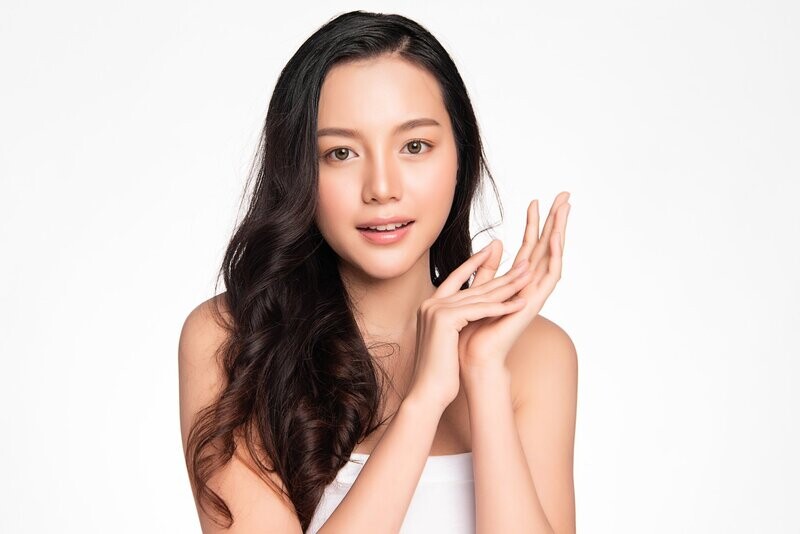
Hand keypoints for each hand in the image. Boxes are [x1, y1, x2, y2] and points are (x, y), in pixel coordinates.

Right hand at [405, 243, 536, 411]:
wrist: (427, 392)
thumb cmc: (440, 371)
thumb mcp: (448, 339)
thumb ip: (455, 321)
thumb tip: (466, 313)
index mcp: (429, 305)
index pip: (456, 277)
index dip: (476, 263)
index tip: (493, 251)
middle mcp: (430, 303)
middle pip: (473, 285)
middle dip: (501, 274)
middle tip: (523, 263)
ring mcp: (435, 309)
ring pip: (480, 296)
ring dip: (508, 286)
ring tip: (528, 277)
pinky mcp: (445, 319)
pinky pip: (480, 310)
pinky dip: (502, 307)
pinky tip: (521, 302)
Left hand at [457, 191, 570, 371]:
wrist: (472, 356)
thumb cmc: (471, 330)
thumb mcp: (477, 290)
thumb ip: (486, 269)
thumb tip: (494, 243)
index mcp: (516, 282)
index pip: (529, 247)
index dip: (534, 224)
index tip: (536, 200)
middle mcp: (528, 286)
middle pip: (546, 246)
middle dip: (555, 220)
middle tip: (564, 194)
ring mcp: (534, 293)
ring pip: (552, 255)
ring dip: (560, 230)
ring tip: (565, 206)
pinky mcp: (535, 303)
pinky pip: (550, 276)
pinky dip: (554, 255)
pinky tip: (555, 237)